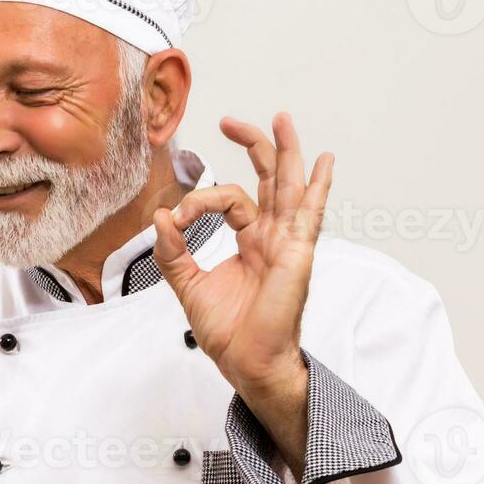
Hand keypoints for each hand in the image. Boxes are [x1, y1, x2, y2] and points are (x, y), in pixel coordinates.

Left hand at [151, 114, 332, 457]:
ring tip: (282, 120)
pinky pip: (309, 216)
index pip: (228, 199)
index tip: (177, 217)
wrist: (246, 363)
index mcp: (251, 242)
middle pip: (268, 179)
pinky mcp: (296, 255)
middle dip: (254, 146)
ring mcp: (288, 244)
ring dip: (285, 152)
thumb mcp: (189, 285)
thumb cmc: (229, 332)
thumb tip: (160, 217)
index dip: (199, 200)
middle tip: (231, 121)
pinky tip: (323, 163)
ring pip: (289, 187)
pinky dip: (317, 188)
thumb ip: (173, 252)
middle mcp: (273, 237)